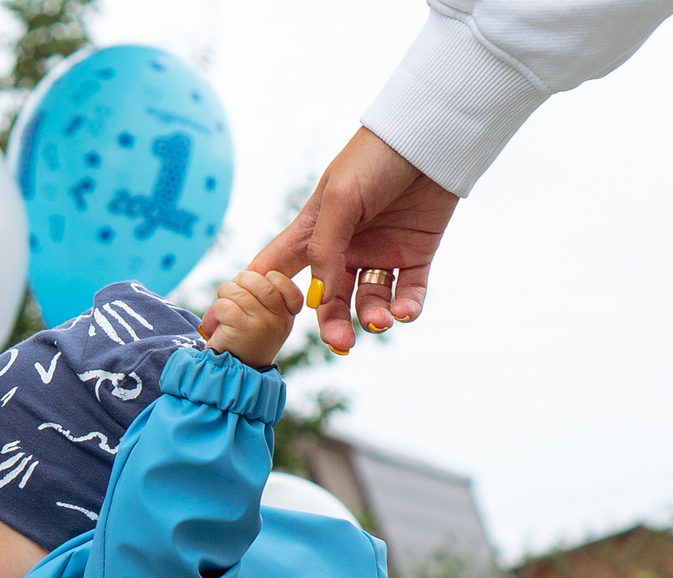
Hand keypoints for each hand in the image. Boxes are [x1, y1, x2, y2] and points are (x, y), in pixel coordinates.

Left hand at [204, 268, 305, 368]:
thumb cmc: (246, 339)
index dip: (272, 278)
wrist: (236, 373)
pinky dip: (216, 311)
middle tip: (235, 293)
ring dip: (224, 296)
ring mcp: (263, 324)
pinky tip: (221, 323)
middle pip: (258, 281)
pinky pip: (224, 305)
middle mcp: (279, 320)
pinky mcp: (242, 329)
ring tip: (226, 311)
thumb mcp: (265, 319)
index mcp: (287, 316)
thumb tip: (244, 275)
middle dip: (240, 281)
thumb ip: (262, 296)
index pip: (286, 285)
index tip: (259, 289)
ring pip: (236, 291)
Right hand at [213, 127, 458, 354]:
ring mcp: (379, 253)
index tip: (244, 325)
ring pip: (369, 302)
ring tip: (379, 321)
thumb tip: (317, 300)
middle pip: (330, 300)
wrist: (428, 139)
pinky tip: (403, 313)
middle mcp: (344, 248)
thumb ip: (324, 250)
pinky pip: (408, 294)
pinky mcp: (414, 256)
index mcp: (314, 232)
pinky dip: (406, 309)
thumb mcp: (339, 200)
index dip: (259, 297)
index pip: (277, 270)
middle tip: (341, 343)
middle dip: (332, 324)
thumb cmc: (373, 159)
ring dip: (371, 318)